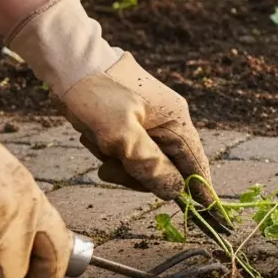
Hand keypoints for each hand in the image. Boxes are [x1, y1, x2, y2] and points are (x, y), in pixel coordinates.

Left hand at [5, 0, 214, 204]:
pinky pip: (129, 150)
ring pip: (144, 161)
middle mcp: (170, 121)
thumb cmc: (95, 92)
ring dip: (118, 161)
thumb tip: (175, 191)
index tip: (210, 216)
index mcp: (176, 120)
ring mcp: (151, 121)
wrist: (67, 60)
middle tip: (109, 165)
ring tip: (96, 142)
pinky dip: (110, 150)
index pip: (197, 164)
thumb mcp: (120, 133)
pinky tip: (94, 135)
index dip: (201, 191)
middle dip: (136, 173)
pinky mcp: (132, 120)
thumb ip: (149, 164)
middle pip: (167, 168)